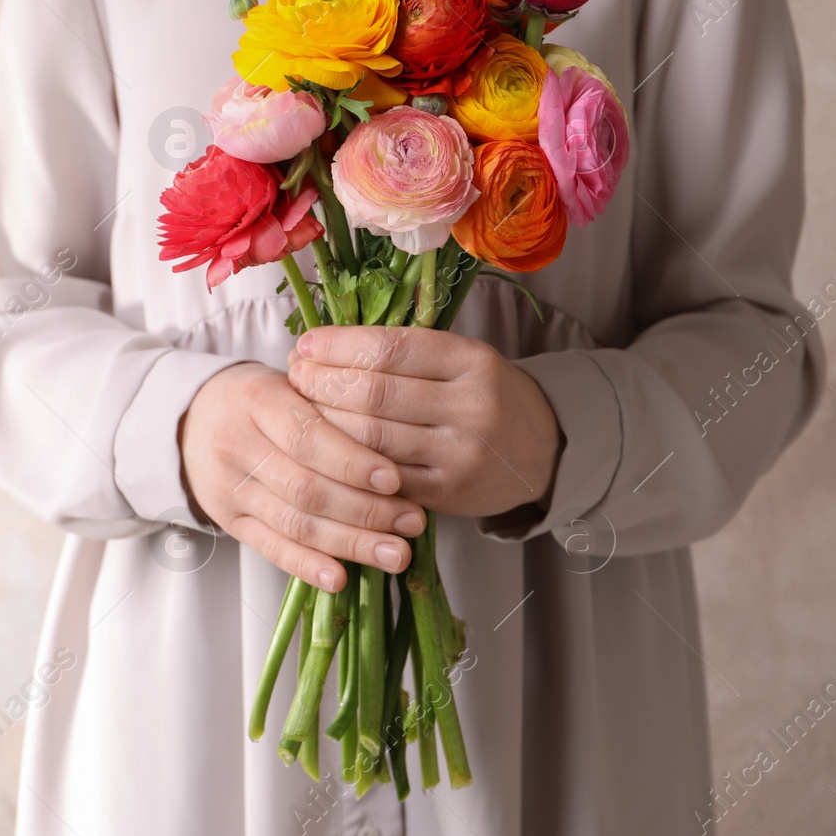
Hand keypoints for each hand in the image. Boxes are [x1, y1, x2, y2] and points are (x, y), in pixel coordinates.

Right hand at [179, 363, 423, 592]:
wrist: (194, 418)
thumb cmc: (262, 397)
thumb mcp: (289, 379)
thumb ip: (333, 399)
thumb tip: (400, 431)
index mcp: (256, 400)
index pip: (306, 437)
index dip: (353, 462)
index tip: (396, 480)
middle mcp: (237, 446)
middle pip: (305, 487)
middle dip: (366, 510)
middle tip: (412, 522)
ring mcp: (229, 488)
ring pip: (294, 523)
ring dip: (350, 544)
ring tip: (396, 554)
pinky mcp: (228, 521)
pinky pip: (270, 548)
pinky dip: (306, 566)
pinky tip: (340, 579)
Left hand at [286, 326, 560, 518]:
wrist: (540, 453)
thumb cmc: (485, 395)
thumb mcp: (464, 358)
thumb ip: (407, 349)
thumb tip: (324, 342)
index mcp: (473, 361)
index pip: (390, 349)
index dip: (338, 346)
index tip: (305, 344)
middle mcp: (471, 407)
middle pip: (373, 395)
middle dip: (322, 383)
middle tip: (294, 375)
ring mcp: (459, 455)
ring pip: (370, 439)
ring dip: (324, 423)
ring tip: (301, 408)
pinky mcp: (445, 494)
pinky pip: (380, 479)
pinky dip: (345, 462)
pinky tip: (324, 448)